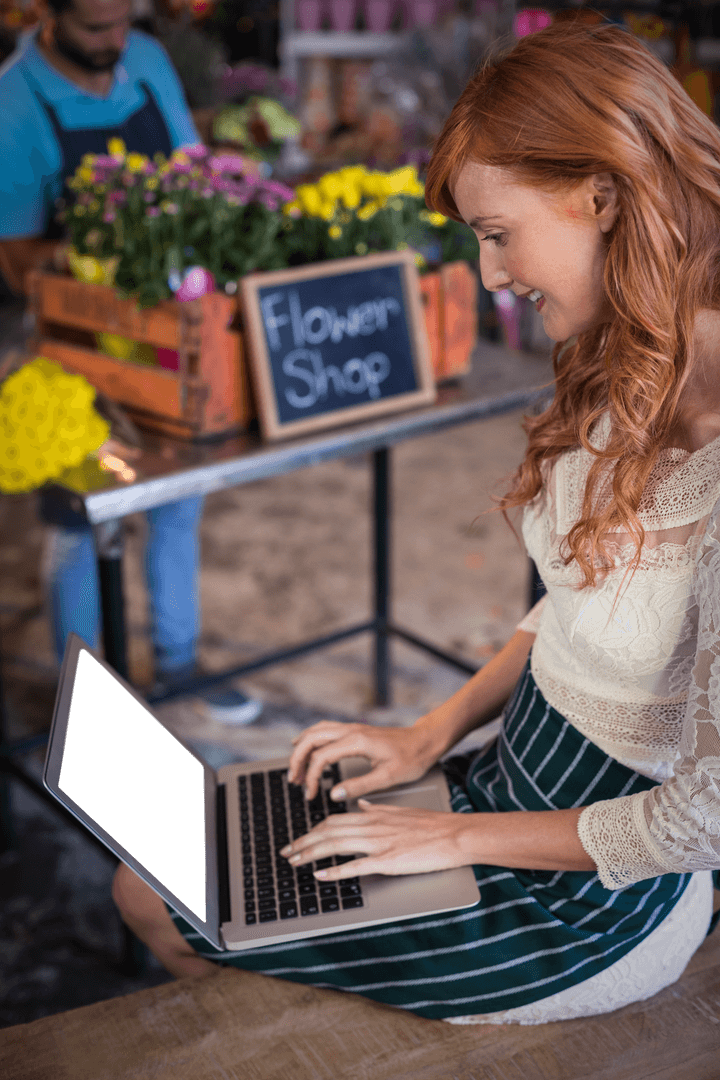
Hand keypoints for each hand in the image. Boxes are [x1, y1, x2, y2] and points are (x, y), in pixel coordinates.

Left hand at [280, 800, 476, 879]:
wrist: (455, 834)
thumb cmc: (432, 825)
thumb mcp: (400, 810)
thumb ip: (377, 808)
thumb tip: (360, 803)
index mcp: (373, 815)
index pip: (334, 821)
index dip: (313, 831)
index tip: (299, 839)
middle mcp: (372, 826)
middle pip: (328, 832)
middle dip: (303, 843)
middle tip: (286, 853)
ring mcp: (379, 843)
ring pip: (335, 845)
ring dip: (311, 854)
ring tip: (294, 862)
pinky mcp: (388, 860)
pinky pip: (356, 865)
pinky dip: (335, 871)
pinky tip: (320, 875)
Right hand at [287, 721, 437, 801]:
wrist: (425, 741)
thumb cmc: (411, 758)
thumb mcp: (388, 777)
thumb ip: (359, 785)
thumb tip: (334, 793)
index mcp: (357, 742)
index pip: (322, 756)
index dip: (312, 777)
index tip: (311, 793)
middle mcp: (352, 731)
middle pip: (312, 739)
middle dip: (298, 759)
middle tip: (294, 780)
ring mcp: (353, 728)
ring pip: (316, 731)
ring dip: (302, 748)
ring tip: (296, 768)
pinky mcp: (355, 730)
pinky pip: (325, 730)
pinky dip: (312, 739)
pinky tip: (308, 747)